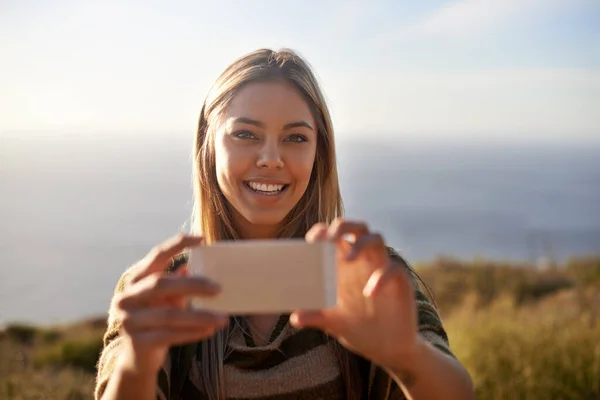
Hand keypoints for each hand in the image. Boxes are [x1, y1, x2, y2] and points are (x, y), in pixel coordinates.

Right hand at [113, 234, 228, 375]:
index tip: (201, 238)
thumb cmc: (156, 321)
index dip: (177, 245)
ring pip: (169, 315)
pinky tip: (209, 331)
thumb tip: (193, 267)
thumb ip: (177, 283)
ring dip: (199, 316)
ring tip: (222, 318)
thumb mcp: (166, 300)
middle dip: (192, 285)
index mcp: (135, 280)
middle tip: (219, 289)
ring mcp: (129, 320)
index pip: (156, 256)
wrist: (138, 358)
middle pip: (161, 284)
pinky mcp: (137, 342)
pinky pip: (169, 335)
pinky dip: (192, 333)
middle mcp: (127, 297)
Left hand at [291, 219, 419, 368]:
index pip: (336, 236)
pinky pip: (393, 268)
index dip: (324, 231)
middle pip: (357, 227)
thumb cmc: (360, 330)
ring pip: (376, 238)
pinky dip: (381, 276)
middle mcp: (364, 262)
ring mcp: (382, 269)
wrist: (388, 350)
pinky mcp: (399, 282)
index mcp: (346, 266)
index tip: (312, 239)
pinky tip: (369, 293)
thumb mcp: (334, 322)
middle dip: (344, 225)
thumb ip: (316, 317)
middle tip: (331, 236)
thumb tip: (294, 317)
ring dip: (361, 243)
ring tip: (348, 258)